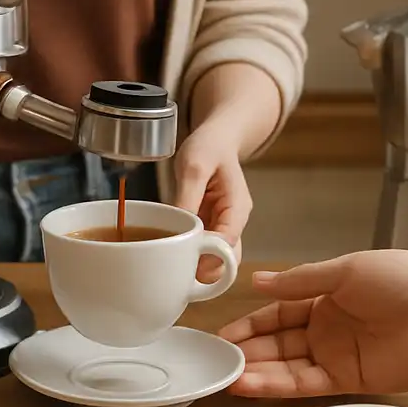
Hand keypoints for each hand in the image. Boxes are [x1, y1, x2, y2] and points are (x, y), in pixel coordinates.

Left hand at [173, 118, 250, 282]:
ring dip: (196, 262)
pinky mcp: (212, 225)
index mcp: (237, 207)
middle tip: (173, 268)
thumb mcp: (194, 165)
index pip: (228, 243)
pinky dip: (190, 251)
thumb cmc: (208, 146)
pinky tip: (170, 251)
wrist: (216, 137)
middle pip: (227, 259)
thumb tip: (178, 230)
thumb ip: (187, 198)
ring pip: (217, 258)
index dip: (208, 258)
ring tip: (169, 262)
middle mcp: (235, 221)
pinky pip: (204, 246)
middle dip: (203, 268)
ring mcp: (225, 225)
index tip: (184, 262)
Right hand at [218, 250, 407, 397]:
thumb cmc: (404, 279)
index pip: (278, 312)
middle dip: (247, 350)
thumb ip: (301, 280)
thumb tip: (258, 280)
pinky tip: (251, 384)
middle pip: (277, 342)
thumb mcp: (346, 270)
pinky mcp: (349, 380)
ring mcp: (337, 355)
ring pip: (286, 366)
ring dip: (257, 370)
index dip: (250, 322)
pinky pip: (305, 384)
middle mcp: (327, 327)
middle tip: (216, 360)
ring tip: (225, 376)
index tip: (222, 333)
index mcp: (326, 296)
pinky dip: (277, 385)